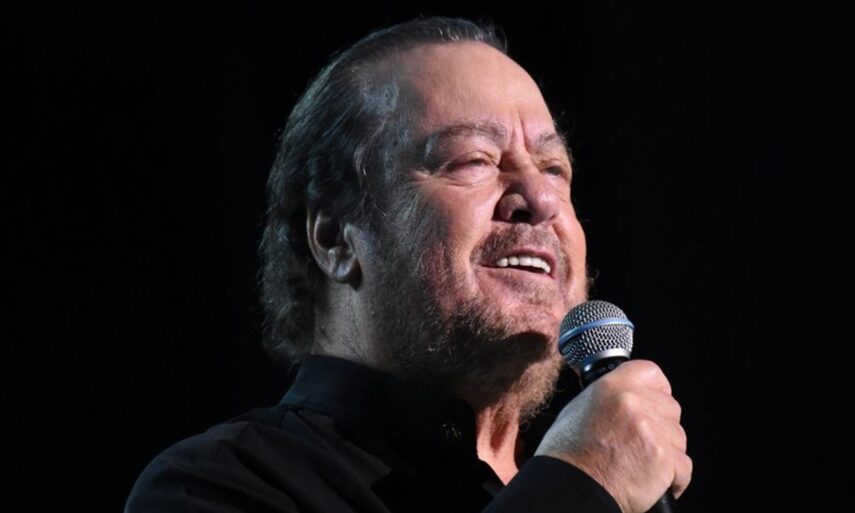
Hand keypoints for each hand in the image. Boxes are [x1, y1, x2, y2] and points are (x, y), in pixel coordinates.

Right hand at [534, 360, 691, 512]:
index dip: (657, 390)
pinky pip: (684, 466)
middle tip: (641, 445)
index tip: (655, 402)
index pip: (652, 374)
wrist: (570, 488)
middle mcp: (634, 402)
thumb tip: (627, 397)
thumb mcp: (579, 409)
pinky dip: (674, 479)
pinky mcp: (664, 458)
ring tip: (641, 466)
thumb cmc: (568, 455)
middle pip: (670, 408)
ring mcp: (651, 429)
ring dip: (666, 454)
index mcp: (613, 386)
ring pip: (678, 438)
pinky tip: (652, 482)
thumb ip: (609, 398)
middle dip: (662, 427)